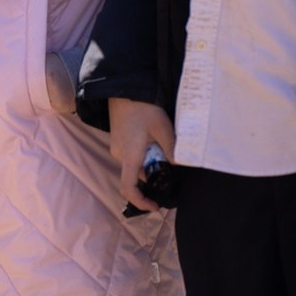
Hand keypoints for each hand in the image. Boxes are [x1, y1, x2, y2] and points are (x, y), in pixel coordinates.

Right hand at [108, 98, 175, 212]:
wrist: (123, 89)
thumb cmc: (143, 108)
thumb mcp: (163, 128)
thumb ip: (172, 149)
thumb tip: (177, 165)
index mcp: (130, 156)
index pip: (129, 188)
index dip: (141, 201)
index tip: (155, 206)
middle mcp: (120, 155)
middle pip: (138, 174)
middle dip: (155, 172)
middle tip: (171, 160)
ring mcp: (117, 147)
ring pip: (136, 163)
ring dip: (151, 160)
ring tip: (164, 142)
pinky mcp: (119, 140)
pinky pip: (132, 154)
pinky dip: (145, 152)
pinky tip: (154, 137)